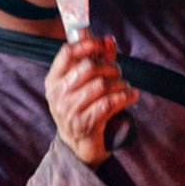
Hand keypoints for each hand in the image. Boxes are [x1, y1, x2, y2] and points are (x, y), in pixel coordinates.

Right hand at [45, 35, 137, 165]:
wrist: (79, 146)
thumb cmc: (83, 110)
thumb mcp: (84, 85)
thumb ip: (96, 61)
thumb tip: (109, 39)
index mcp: (54, 80)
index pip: (68, 53)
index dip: (89, 43)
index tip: (104, 44)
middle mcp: (58, 95)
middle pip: (89, 67)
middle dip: (110, 67)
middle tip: (118, 73)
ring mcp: (69, 110)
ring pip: (102, 85)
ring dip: (120, 84)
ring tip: (125, 88)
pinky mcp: (85, 124)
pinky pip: (109, 103)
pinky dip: (125, 97)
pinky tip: (131, 96)